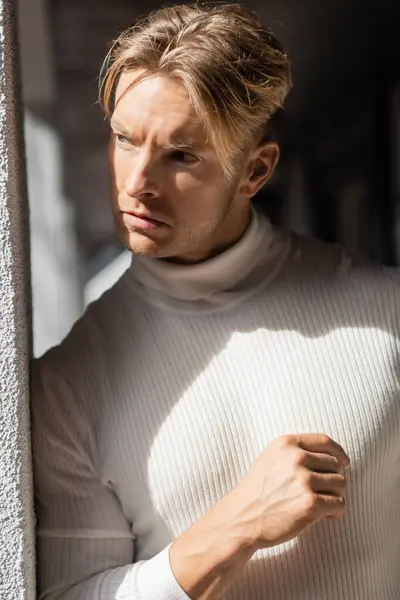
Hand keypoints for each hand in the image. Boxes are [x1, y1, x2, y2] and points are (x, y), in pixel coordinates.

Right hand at [227, 433, 349, 549]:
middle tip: (321, 494)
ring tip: (322, 506)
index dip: (338, 452)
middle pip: (335, 464)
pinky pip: (340, 503)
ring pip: (340, 483)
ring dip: (335, 496)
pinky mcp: (310, 503)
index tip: (344, 462)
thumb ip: (296, 452)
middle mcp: (296, 458)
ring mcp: (303, 480)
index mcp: (286, 444)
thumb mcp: (270, 459)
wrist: (241, 518)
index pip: (324, 441)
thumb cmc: (257, 491)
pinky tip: (324, 516)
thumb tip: (334, 458)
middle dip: (332, 479)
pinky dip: (335, 512)